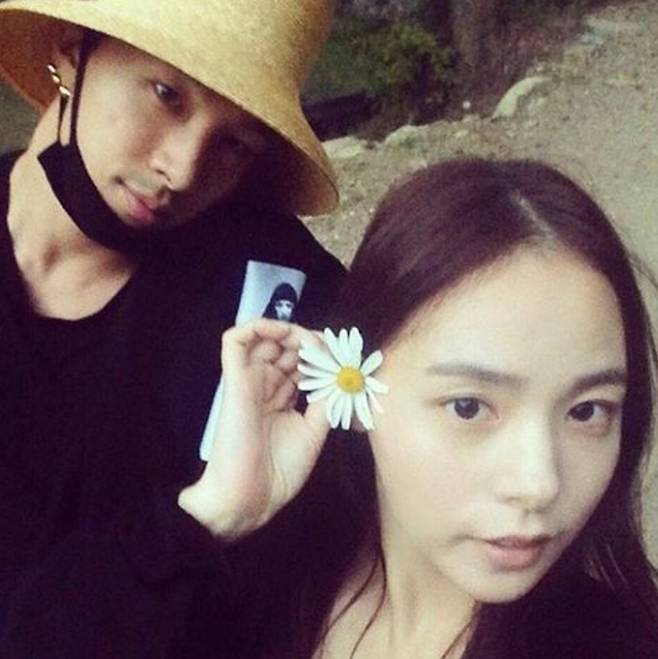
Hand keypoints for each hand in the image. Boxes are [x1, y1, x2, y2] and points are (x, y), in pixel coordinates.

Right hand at [178, 319, 329, 538]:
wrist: (250, 498)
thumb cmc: (279, 471)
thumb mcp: (314, 431)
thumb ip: (325, 400)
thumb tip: (340, 373)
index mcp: (282, 398)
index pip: (301, 363)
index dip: (322, 355)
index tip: (343, 357)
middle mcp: (265, 385)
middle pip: (286, 347)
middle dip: (311, 343)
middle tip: (330, 349)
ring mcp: (249, 380)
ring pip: (265, 338)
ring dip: (291, 332)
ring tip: (310, 345)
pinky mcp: (234, 379)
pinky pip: (235, 340)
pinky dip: (258, 326)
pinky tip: (282, 332)